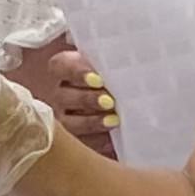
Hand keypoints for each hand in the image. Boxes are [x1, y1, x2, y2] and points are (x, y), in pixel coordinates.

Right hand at [35, 36, 118, 154]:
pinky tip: (111, 139)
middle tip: (109, 101)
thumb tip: (129, 53)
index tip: (98, 78)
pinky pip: (79, 142)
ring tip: (113, 120)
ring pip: (68, 121)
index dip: (77, 72)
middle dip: (87, 98)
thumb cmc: (121, 76)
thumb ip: (114, 61)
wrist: (134, 103)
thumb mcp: (115, 64)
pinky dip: (96, 140)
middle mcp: (61, 93)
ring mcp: (65, 118)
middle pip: (64, 95)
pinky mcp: (77, 139)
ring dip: (90, 121)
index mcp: (66, 69)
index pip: (61, 66)